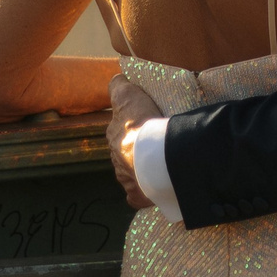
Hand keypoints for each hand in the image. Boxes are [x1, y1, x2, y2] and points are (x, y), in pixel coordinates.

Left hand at [107, 74, 159, 210]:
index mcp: (115, 135)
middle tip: (157, 144)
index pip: (120, 130)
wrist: (154, 156)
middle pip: (125, 152)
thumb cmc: (142, 124)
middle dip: (136, 150)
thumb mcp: (129, 95)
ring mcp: (125, 179)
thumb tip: (116, 80)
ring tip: (161, 164)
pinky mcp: (137, 196)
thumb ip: (120, 87)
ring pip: (131, 173)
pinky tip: (155, 188)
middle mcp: (116, 158)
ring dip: (142, 169)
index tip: (145, 125)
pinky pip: (138, 195)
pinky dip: (145, 192)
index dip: (132, 126)